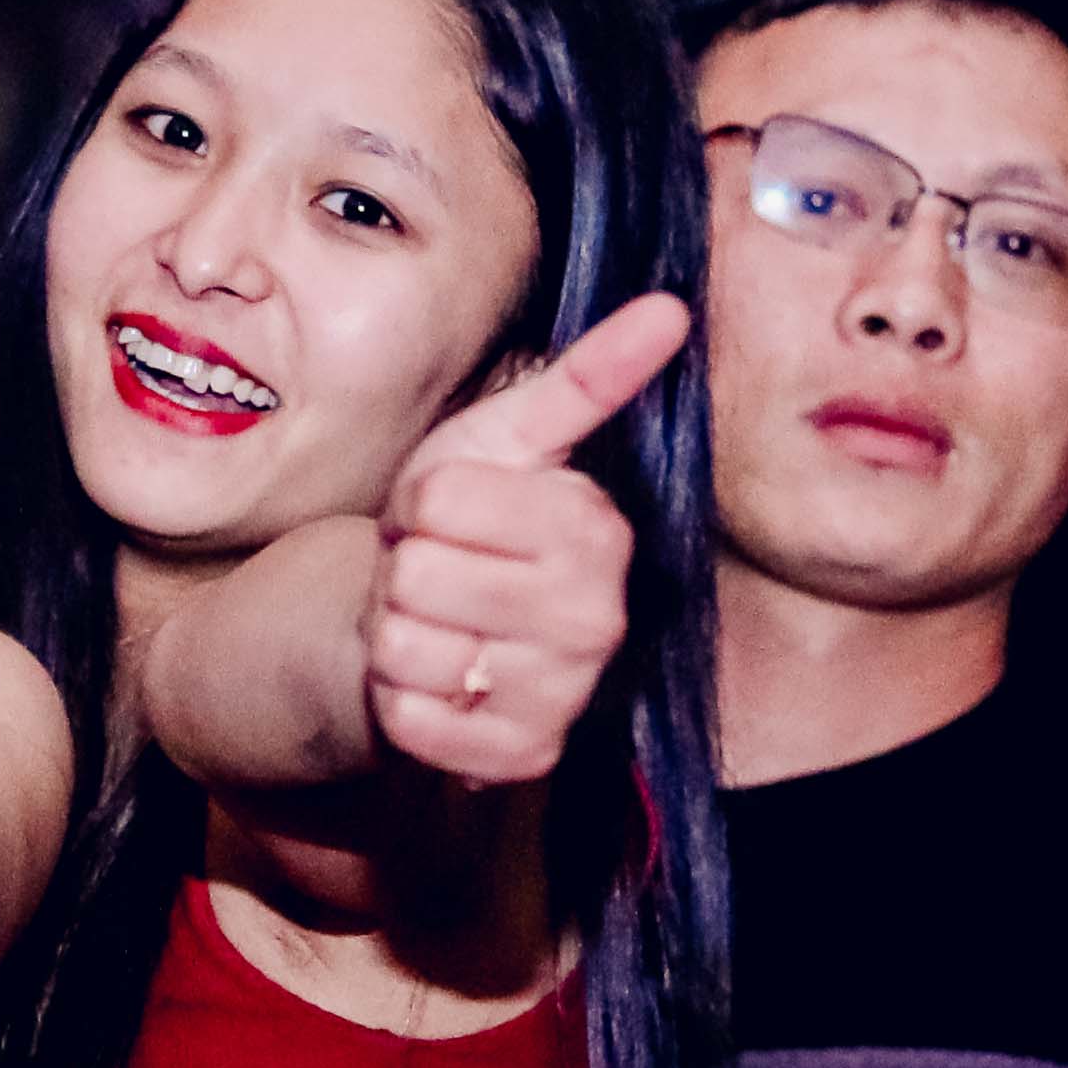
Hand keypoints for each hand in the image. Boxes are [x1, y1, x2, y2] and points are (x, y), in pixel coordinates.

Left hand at [363, 295, 688, 790]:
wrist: (440, 622)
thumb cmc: (471, 523)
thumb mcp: (510, 439)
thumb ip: (587, 377)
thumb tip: (671, 308)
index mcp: (596, 533)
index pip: (440, 501)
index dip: (421, 502)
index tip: (450, 512)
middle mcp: (597, 621)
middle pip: (419, 578)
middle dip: (405, 569)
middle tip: (437, 571)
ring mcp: (562, 697)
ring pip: (406, 650)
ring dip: (396, 634)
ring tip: (434, 622)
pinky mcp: (517, 760)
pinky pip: (407, 722)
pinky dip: (397, 699)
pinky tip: (435, 682)